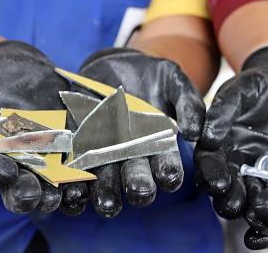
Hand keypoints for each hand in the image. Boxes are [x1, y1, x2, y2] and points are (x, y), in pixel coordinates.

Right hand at [0, 41, 87, 214]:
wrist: (21, 65)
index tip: (3, 171)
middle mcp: (15, 160)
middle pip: (18, 186)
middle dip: (26, 194)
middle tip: (35, 196)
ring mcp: (45, 157)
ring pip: (51, 184)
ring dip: (59, 193)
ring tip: (67, 194)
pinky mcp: (71, 147)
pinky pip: (79, 166)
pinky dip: (86, 174)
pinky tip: (94, 176)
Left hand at [73, 47, 206, 217]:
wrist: (113, 63)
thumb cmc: (151, 74)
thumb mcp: (174, 81)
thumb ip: (189, 103)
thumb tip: (193, 133)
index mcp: (159, 146)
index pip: (166, 164)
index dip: (169, 172)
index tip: (170, 177)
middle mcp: (132, 156)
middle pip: (136, 177)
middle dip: (139, 186)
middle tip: (140, 193)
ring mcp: (104, 154)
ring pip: (106, 179)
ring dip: (107, 193)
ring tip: (107, 203)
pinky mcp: (78, 148)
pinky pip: (75, 168)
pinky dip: (74, 182)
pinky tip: (74, 190)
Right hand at [194, 47, 267, 219]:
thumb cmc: (258, 84)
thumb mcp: (240, 89)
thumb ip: (223, 109)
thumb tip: (207, 137)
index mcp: (217, 141)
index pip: (208, 161)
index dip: (210, 173)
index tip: (218, 183)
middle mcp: (233, 159)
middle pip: (224, 185)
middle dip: (227, 198)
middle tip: (234, 205)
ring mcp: (255, 168)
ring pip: (248, 193)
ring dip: (249, 206)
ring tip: (254, 213)